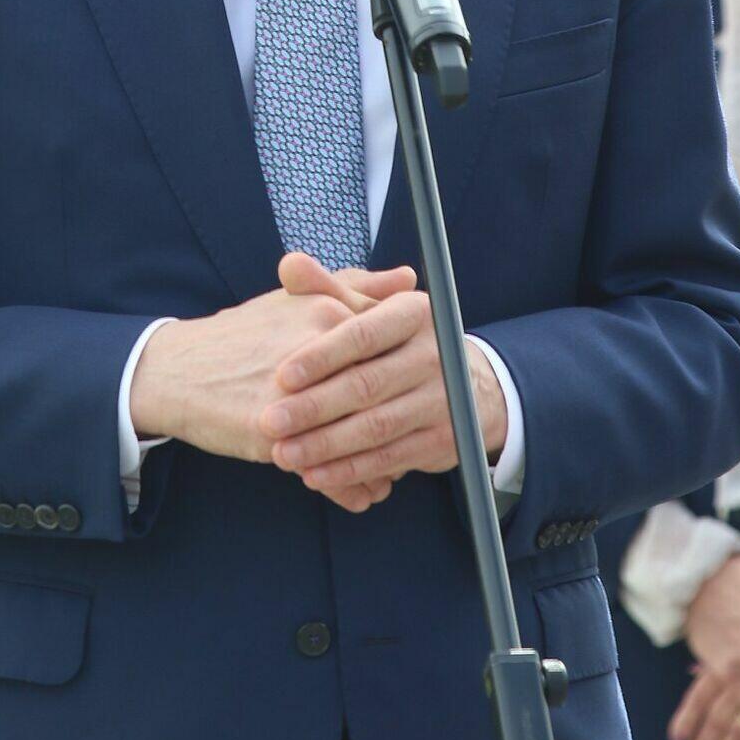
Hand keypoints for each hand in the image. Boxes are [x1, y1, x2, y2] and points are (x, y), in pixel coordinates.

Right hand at [128, 258, 417, 513]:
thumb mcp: (297, 298)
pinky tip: (363, 494)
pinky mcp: (272, 432)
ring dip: (380, 462)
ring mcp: (295, 393)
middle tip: (415, 437)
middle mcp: (315, 349)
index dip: (406, 373)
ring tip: (389, 473)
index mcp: (325, 311)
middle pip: (378, 394)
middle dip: (399, 422)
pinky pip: (326, 468)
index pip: (389, 346)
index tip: (417, 391)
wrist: (178, 369)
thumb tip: (408, 277)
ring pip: (358, 437)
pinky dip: (348, 486)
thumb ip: (356, 286)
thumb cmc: (244, 334)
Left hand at [259, 253, 507, 499]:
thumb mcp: (370, 308)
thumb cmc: (397, 341)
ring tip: (284, 453)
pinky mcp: (442, 440)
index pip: (362, 335)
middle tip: (270, 421)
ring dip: (326, 445)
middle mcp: (435, 355)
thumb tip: (289, 264)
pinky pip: (389, 459)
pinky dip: (350, 470)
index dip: (321, 357)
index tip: (280, 375)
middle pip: (366, 385)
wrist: (469, 384)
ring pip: (375, 428)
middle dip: (314, 408)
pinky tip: (315, 476)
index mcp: (414, 314)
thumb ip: (327, 288)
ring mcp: (444, 400)